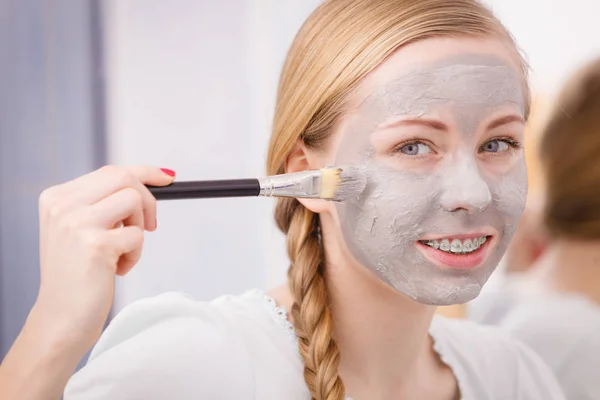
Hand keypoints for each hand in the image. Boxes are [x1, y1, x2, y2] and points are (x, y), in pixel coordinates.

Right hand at [34, 165, 175, 351]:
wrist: (60, 318)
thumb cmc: (76, 275)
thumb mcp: (79, 229)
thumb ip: (102, 203)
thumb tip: (151, 179)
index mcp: (57, 197)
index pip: (110, 171)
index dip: (144, 172)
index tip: (167, 177)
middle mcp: (62, 205)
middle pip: (124, 178)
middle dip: (147, 201)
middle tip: (149, 227)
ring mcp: (76, 223)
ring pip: (133, 200)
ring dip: (138, 229)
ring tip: (124, 251)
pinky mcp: (95, 244)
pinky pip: (137, 236)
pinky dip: (135, 254)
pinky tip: (116, 270)